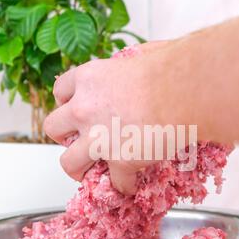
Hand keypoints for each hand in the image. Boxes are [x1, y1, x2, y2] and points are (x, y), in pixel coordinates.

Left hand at [44, 41, 176, 194]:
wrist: (185, 92)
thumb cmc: (170, 69)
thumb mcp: (144, 53)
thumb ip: (134, 62)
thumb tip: (145, 58)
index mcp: (88, 79)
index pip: (61, 93)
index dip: (67, 104)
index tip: (75, 110)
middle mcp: (84, 109)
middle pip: (54, 128)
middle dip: (63, 137)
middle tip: (77, 142)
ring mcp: (98, 138)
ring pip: (69, 163)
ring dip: (80, 169)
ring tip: (92, 173)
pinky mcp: (119, 161)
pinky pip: (116, 182)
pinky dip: (124, 185)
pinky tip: (132, 183)